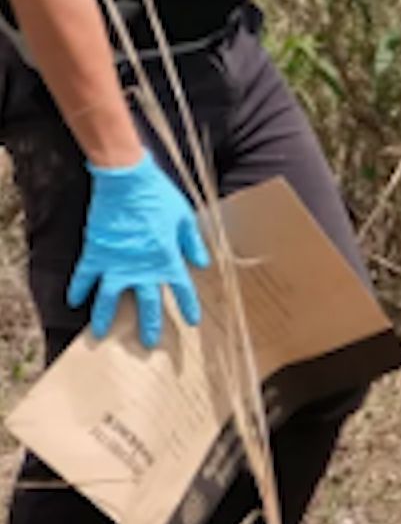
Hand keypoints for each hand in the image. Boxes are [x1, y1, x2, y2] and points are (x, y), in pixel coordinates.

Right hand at [68, 150, 209, 348]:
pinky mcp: (95, 252)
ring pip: (110, 297)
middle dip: (148, 325)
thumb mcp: (185, 219)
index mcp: (168, 259)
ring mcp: (116, 262)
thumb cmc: (159, 196)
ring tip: (101, 334)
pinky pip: (84, 276)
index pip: (181, 290)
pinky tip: (74, 302)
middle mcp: (142, 267)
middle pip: (147, 304)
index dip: (187, 307)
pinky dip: (78, 289)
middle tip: (147, 344)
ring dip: (105, 316)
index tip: (191, 322)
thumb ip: (193, 244)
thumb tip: (202, 264)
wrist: (126, 179)